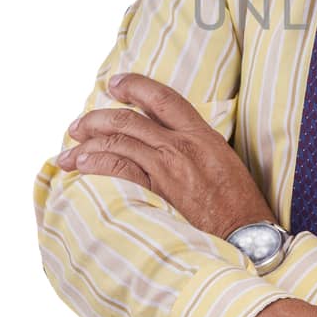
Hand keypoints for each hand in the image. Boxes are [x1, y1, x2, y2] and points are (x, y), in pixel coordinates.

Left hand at [56, 72, 270, 240]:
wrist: (247, 233)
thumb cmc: (239, 203)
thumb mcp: (223, 162)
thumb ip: (196, 147)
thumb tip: (168, 141)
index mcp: (202, 134)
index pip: (163, 98)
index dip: (135, 85)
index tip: (114, 83)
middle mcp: (183, 143)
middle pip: (129, 119)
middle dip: (97, 119)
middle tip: (78, 125)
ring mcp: (170, 165)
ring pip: (119, 141)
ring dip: (88, 144)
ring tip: (69, 150)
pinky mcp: (160, 189)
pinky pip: (119, 167)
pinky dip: (96, 163)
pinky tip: (80, 166)